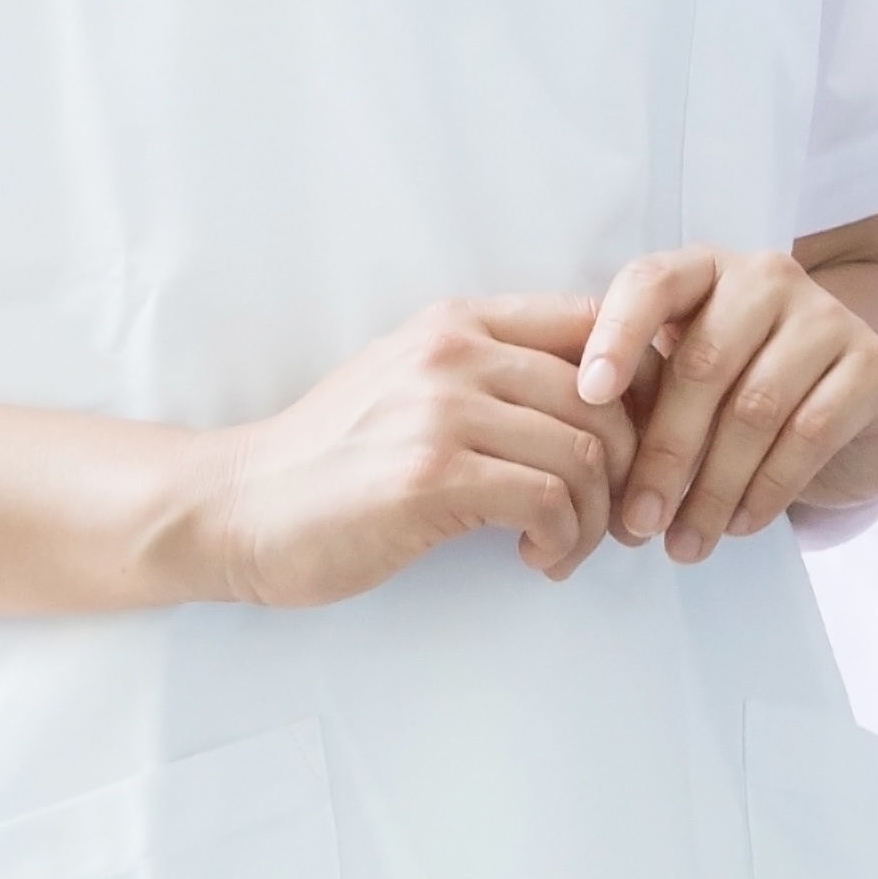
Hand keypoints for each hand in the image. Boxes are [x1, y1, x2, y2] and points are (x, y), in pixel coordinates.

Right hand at [166, 300, 645, 604]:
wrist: (239, 507)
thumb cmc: (331, 461)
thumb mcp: (410, 384)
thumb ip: (489, 374)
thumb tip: (596, 397)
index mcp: (456, 322)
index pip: (594, 321)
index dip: (637, 386)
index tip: (631, 445)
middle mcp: (453, 351)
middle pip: (606, 394)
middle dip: (627, 467)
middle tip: (612, 515)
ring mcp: (440, 409)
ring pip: (585, 450)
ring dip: (598, 515)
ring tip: (567, 546)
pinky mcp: (431, 475)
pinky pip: (549, 499)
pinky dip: (564, 538)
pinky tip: (538, 557)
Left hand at [556, 245, 877, 556]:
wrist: (862, 406)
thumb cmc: (748, 393)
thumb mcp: (691, 383)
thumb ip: (643, 397)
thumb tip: (576, 460)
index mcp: (706, 271)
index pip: (652, 282)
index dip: (616, 335)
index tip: (587, 397)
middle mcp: (767, 278)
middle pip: (702, 364)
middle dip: (664, 453)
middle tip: (636, 523)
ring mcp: (827, 316)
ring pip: (754, 407)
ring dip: (711, 489)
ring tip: (683, 544)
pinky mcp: (874, 364)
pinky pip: (809, 433)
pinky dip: (766, 490)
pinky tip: (739, 526)